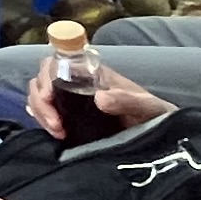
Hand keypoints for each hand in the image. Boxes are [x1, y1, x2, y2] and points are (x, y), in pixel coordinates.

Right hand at [24, 56, 174, 143]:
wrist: (160, 137)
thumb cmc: (155, 116)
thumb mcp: (148, 107)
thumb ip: (128, 100)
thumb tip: (99, 98)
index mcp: (94, 74)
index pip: (59, 62)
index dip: (47, 75)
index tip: (50, 97)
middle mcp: (78, 83)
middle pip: (43, 80)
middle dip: (41, 101)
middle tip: (57, 126)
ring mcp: (71, 101)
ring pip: (40, 96)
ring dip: (41, 113)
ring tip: (58, 132)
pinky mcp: (70, 118)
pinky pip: (44, 113)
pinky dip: (41, 119)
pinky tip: (53, 132)